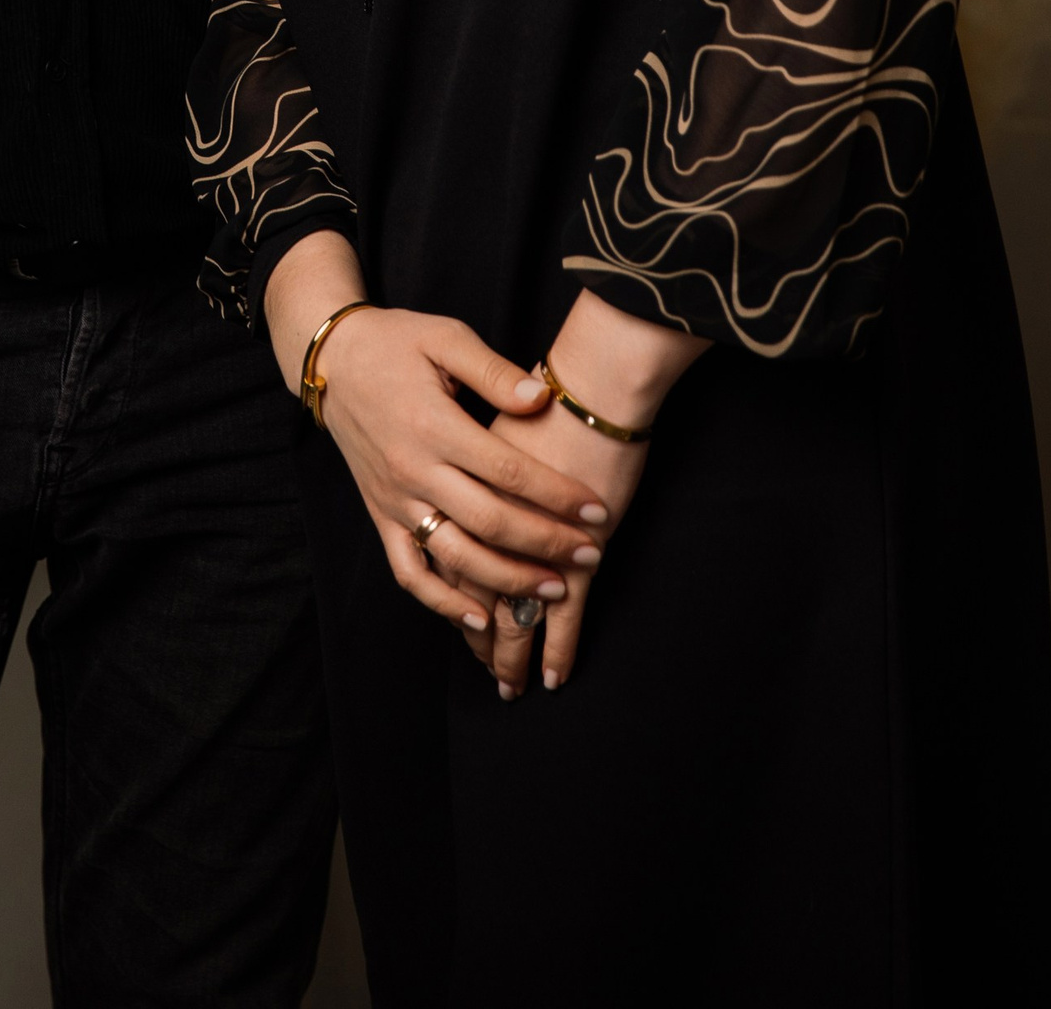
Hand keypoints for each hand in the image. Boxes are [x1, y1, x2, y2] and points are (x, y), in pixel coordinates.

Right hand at [263, 234, 607, 638]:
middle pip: (489, 520)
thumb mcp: (446, 337)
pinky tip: (479, 618)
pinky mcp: (381, 516)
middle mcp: (413, 469)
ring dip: (508, 579)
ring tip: (554, 590)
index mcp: (433, 424)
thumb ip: (494, 371)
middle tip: (591, 555)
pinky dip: (442, 602)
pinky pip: (409, 571)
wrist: (334, 361)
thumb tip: (540, 399)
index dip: (555, 494)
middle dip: (546, 543)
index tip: (596, 509)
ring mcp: (395, 499)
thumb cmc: (397, 342)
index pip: (506, 470)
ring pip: (455, 555)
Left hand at [467, 290, 708, 697]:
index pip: (448, 548)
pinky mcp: (579, 547)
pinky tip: (555, 672)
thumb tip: (466, 461)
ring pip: (511, 609)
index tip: (461, 620)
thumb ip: (474, 428)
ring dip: (512, 649)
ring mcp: (538, 537)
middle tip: (486, 667)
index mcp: (464, 477)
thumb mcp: (477, 375)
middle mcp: (492, 513)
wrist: (602, 369)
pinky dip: (558, 646)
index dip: (452, 591)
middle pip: (475, 587)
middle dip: (482, 634)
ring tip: (511, 681)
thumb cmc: (555, 376)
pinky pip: (564, 613)